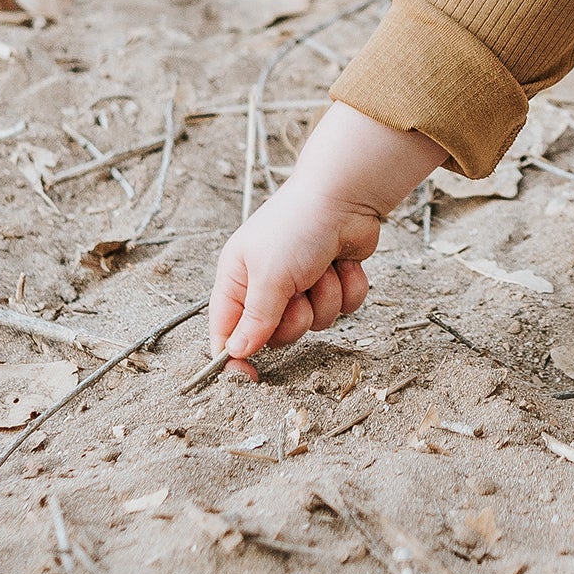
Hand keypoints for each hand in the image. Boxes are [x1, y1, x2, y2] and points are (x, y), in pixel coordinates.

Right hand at [208, 103, 444, 379]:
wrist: (345, 195)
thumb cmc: (298, 227)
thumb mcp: (269, 276)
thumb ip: (255, 319)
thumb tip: (235, 354)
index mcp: (237, 279)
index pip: (226, 331)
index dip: (234, 357)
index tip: (251, 378)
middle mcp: (267, 284)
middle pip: (277, 335)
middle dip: (295, 319)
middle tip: (299, 293)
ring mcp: (302, 283)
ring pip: (315, 323)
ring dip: (325, 298)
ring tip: (322, 268)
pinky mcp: (333, 280)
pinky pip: (343, 308)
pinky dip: (347, 288)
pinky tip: (342, 262)